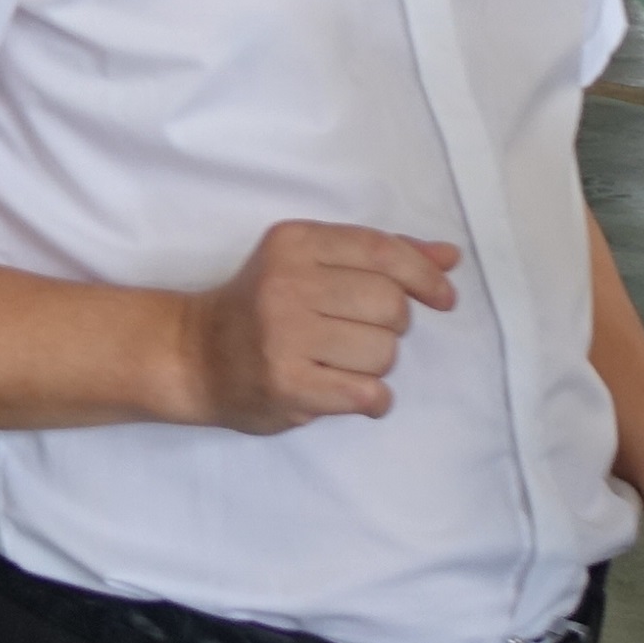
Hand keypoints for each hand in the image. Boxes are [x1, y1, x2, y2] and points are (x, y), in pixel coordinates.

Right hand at [181, 223, 457, 431]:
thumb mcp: (308, 263)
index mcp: (295, 243)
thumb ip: (377, 256)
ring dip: (378, 364)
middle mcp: (288, 284)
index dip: (424, 275)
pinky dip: (374, 399)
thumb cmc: (261, 306)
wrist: (193, 356)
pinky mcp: (287, 385)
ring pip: (384, 352)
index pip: (382, 251)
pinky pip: (366, 393)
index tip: (444, 298)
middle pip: (390, 305)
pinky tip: (356, 393)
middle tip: (361, 334)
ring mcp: (285, 336)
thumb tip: (449, 257)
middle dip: (392, 325)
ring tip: (344, 363)